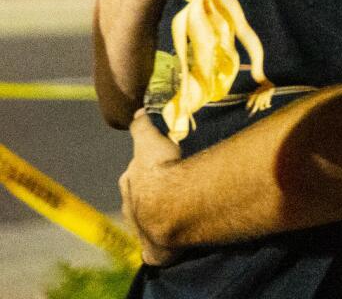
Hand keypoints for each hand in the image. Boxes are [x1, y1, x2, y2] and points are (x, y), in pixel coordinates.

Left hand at [122, 112, 181, 265]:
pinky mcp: (155, 252)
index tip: (168, 167)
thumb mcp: (151, 141)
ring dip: (166, 217)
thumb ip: (143, 127)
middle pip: (143, 199)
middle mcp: (131, 207)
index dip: (151, 170)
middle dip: (157, 194)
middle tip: (181, 188)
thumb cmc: (162, 171)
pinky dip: (169, 245)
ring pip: (152, 222)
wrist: (170, 207)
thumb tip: (137, 111)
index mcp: (129, 181)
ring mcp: (142, 230)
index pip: (137, 174)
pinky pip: (162, 249)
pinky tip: (183, 238)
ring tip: (188, 209)